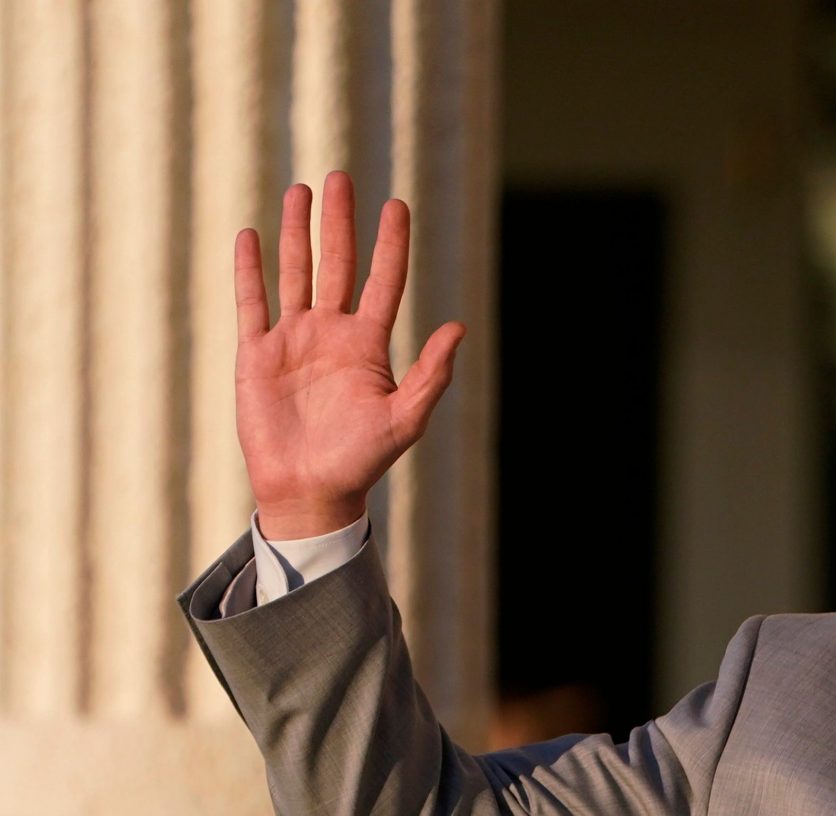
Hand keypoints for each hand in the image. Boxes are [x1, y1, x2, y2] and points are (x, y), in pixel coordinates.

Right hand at [235, 172, 463, 538]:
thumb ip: (430, 375)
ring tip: (300, 191)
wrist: (309, 490)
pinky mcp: (257, 352)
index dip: (390, 245)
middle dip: (339, 222)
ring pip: (295, 273)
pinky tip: (250, 235)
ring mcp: (293, 339)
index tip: (396, 205)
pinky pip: (252, 301)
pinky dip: (249, 269)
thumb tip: (457, 329)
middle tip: (341, 177)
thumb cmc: (361, 460)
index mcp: (368, 345)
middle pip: (336, 264)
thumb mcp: (404, 419)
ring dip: (296, 233)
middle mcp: (332, 333)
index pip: (383, 281)